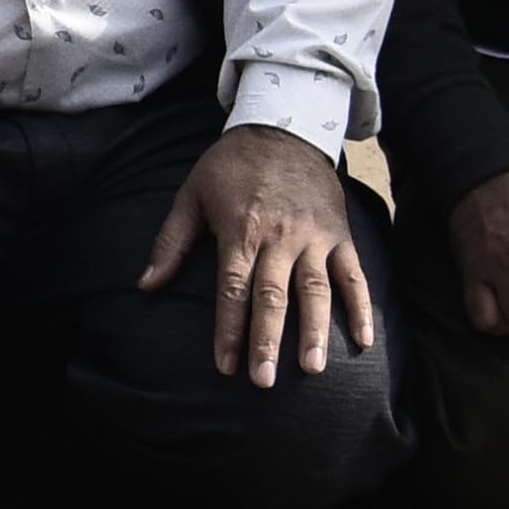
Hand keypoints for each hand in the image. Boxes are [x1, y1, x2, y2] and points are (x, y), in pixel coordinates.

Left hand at [139, 122, 375, 384]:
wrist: (285, 127)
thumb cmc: (231, 166)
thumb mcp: (191, 195)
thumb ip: (171, 242)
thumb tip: (145, 285)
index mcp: (241, 230)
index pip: (233, 289)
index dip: (229, 329)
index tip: (226, 366)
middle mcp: (280, 237)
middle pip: (273, 296)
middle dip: (267, 341)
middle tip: (263, 381)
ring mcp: (314, 236)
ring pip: (316, 290)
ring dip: (315, 331)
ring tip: (313, 369)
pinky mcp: (340, 234)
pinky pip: (353, 275)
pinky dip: (360, 307)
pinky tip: (363, 340)